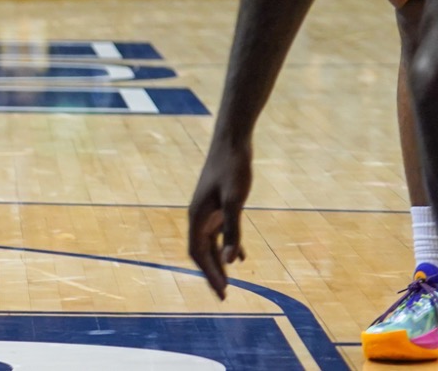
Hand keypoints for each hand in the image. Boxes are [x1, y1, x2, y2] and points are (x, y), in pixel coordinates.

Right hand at [187, 137, 252, 297]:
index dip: (209, 274)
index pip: (198, 253)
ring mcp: (207, 210)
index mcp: (197, 217)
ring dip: (219, 263)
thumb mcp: (234, 201)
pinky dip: (228, 247)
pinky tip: (240, 257)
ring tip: (230, 282)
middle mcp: (198, 216)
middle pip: (202, 252)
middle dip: (212, 273)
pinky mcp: (217, 205)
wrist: (232, 142)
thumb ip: (233, 232)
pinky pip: (220, 233)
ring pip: (210, 244)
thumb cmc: (232, 169)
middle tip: (224, 296)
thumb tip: (231, 263)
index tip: (222, 293)